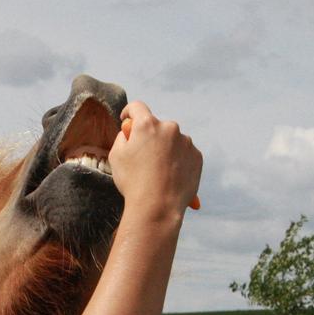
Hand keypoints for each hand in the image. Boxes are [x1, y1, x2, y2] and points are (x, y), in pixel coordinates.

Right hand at [107, 101, 202, 215]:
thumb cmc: (133, 182)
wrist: (158, 207)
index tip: (127, 120)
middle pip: (157, 126)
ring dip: (165, 150)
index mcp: (147, 125)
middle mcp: (169, 128)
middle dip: (150, 136)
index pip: (136, 108)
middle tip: (143, 156)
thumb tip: (129, 132)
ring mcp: (186, 142)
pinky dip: (178, 161)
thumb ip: (122, 138)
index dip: (129, 112)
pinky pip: (185, 154)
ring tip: (157, 173)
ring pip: (172, 140)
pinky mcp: (197, 156)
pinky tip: (169, 178)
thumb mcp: (116, 156)